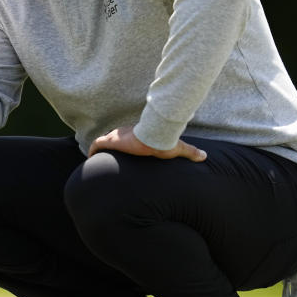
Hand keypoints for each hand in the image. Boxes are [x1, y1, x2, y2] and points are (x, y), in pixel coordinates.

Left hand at [88, 125, 206, 161]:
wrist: (154, 136)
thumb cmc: (164, 141)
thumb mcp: (177, 147)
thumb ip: (189, 151)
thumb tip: (205, 156)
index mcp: (137, 135)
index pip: (128, 138)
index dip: (124, 144)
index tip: (123, 153)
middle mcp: (124, 133)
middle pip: (114, 139)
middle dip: (111, 148)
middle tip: (109, 160)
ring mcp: (116, 136)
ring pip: (104, 142)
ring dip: (101, 151)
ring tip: (98, 163)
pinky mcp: (110, 141)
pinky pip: (96, 145)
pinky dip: (92, 152)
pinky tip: (90, 159)